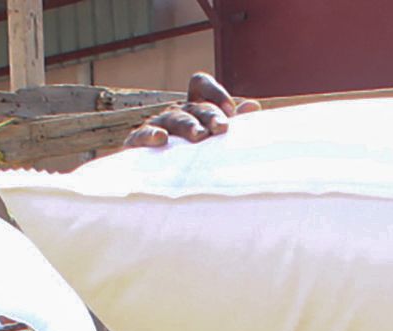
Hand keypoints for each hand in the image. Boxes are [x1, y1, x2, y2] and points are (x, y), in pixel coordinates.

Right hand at [123, 71, 252, 149]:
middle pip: (193, 106)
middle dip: (209, 115)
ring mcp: (158, 126)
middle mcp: (176, 113)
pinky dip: (151, 135)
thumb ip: (231, 123)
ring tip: (199, 136)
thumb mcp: (213, 140)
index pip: (199, 84)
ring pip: (174, 120)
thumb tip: (253, 106)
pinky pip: (144, 135)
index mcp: (193, 108)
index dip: (214, 91)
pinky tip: (162, 139)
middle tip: (221, 128)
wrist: (158, 184)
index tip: (230, 110)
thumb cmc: (193, 160)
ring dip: (188, 126)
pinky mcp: (139, 143)